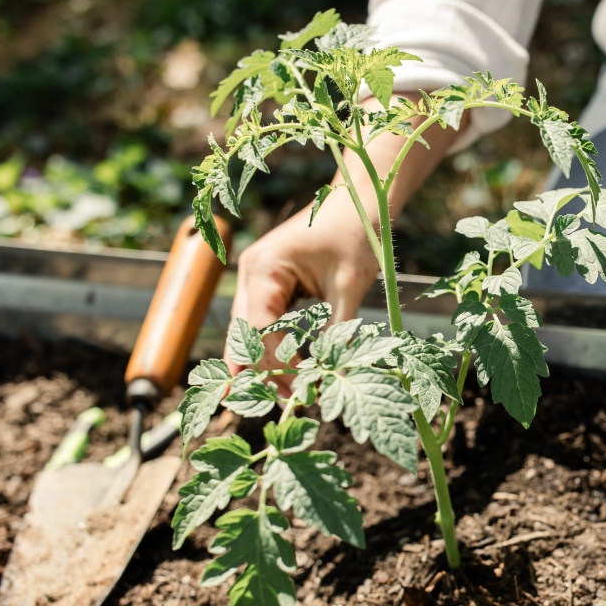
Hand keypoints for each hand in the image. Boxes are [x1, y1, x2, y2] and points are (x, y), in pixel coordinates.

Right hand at [225, 92, 459, 374]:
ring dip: (268, 364)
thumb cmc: (357, 231)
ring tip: (288, 398)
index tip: (294, 395)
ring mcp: (258, 278)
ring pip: (252, 333)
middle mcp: (252, 274)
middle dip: (261, 373)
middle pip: (244, 336)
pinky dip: (276, 347)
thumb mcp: (350, 285)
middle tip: (281, 408)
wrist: (361, 197)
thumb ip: (338, 331)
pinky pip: (266, 323)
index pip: (258, 331)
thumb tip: (333, 376)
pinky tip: (288, 373)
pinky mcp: (271, 284)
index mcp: (263, 269)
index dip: (272, 366)